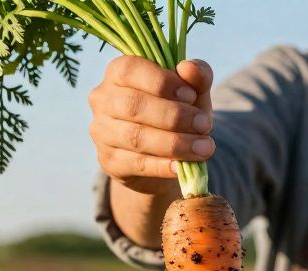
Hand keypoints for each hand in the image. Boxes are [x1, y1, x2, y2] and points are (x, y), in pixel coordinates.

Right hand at [88, 56, 213, 193]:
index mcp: (117, 72)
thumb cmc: (176, 113)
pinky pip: (136, 163)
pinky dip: (161, 166)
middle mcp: (103, 100)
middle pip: (133, 105)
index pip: (130, 70)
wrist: (163, 156)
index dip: (161, 82)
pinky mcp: (109, 161)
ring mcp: (102, 132)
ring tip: (204, 148)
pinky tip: (181, 166)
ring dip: (174, 143)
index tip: (191, 95)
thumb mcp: (192, 91)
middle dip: (174, 116)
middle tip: (204, 125)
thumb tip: (189, 68)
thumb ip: (197, 75)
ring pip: (135, 137)